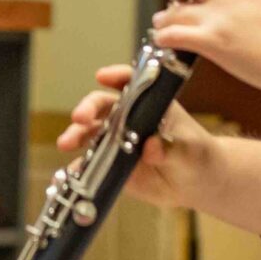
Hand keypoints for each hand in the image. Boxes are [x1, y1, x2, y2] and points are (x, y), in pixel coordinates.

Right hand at [56, 62, 211, 208]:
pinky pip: (89, 165)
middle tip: (80, 118)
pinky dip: (76, 169)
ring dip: (76, 135)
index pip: (131, 83)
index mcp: (148, 103)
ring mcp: (115, 139)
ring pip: (89, 132)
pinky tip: (65, 175)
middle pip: (101, 105)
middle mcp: (127, 116)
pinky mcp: (110, 163)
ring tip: (67, 143)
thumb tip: (151, 147)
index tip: (103, 77)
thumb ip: (170, 148)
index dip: (116, 76)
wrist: (195, 183)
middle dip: (87, 108)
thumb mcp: (188, 150)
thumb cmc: (195, 154)